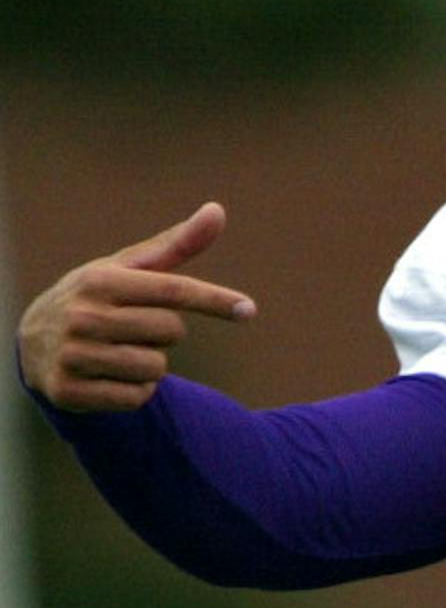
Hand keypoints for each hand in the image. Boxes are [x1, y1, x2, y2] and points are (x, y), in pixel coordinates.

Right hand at [17, 203, 252, 411]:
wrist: (34, 342)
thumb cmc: (97, 298)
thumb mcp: (128, 268)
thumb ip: (176, 244)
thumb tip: (218, 210)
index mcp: (99, 280)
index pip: (172, 290)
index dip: (213, 300)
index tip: (248, 309)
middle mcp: (82, 315)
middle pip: (171, 332)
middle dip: (165, 333)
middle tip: (133, 328)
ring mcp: (72, 355)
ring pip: (156, 369)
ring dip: (151, 365)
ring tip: (118, 352)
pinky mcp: (68, 392)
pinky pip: (137, 397)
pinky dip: (135, 391)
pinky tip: (108, 377)